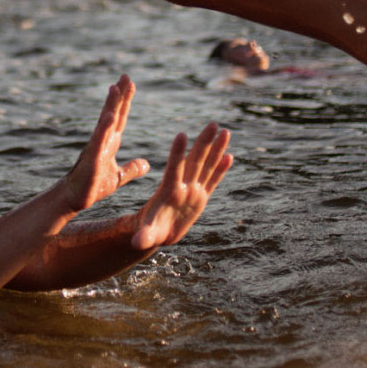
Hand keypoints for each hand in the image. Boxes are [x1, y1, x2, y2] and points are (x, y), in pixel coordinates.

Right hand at [62, 75, 150, 213]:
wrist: (75, 198)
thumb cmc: (93, 186)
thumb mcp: (119, 177)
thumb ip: (132, 168)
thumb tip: (146, 164)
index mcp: (110, 143)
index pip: (120, 117)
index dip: (125, 101)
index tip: (131, 84)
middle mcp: (103, 140)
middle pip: (113, 112)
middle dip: (120, 95)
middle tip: (126, 76)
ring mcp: (96, 146)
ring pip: (105, 121)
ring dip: (111, 105)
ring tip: (116, 88)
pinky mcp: (92, 157)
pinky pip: (99, 140)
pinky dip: (104, 127)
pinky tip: (110, 116)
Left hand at [130, 122, 232, 249]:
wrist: (155, 232)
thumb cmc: (148, 231)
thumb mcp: (146, 234)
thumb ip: (144, 236)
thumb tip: (137, 243)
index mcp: (169, 192)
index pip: (175, 169)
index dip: (178, 154)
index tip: (181, 135)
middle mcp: (183, 187)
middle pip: (195, 161)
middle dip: (204, 143)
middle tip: (212, 124)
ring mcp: (193, 191)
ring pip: (206, 166)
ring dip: (216, 149)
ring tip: (224, 131)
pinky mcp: (201, 198)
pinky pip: (213, 181)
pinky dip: (221, 170)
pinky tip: (229, 156)